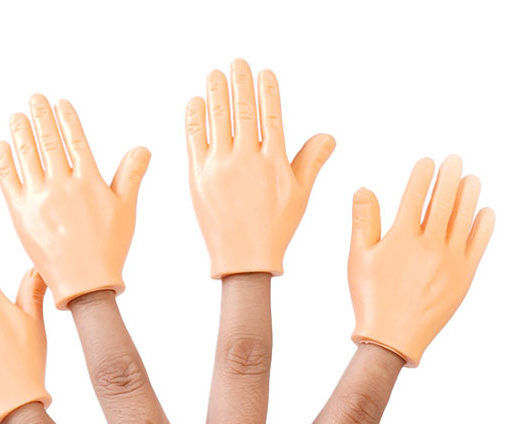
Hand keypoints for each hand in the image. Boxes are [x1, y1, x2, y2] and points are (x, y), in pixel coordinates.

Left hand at [0, 94, 149, 308]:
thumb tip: (142, 148)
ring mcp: (39, 198)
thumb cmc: (108, 248)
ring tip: (17, 117)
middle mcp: (62, 185)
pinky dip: (4, 160)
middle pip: (48, 141)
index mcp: (88, 182)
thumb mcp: (126, 210)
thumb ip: (131, 175)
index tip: (59, 103)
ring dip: (20, 132)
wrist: (85, 283)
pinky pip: (8, 180)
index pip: (75, 140)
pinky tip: (2, 147)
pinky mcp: (21, 213)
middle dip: (40, 116)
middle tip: (34, 99)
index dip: (66, 119)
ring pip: (27, 155)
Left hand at [0, 278, 451, 423]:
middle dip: (250, 286)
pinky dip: (20, 394)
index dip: (381, 349)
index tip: (392, 296)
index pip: (356, 413)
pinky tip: (5, 343)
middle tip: (247, 219)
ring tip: (88, 253)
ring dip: (107, 312)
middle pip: (244, 364)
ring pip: (127, 382)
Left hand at [186, 58, 334, 277]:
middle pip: (243, 110)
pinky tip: (196, 101)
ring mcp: (220, 167)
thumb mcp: (299, 195)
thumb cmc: (275, 229)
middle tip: (237, 63)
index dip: (267, 91)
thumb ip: (311, 161)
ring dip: (216, 91)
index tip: (263, 73)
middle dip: (240, 82)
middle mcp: (247, 159)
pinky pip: (194, 138)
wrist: (243, 260)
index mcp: (274, 162)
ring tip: (215, 74)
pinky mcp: (197, 177)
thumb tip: (328, 136)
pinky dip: (195, 117)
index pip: (271, 115)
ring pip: (217, 118)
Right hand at [348, 155, 495, 365]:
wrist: (393, 339)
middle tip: (455, 160)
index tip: (427, 162)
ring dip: (469, 194)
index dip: (422, 175)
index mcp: (402, 238)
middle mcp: (429, 245)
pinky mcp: (464, 276)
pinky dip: (482, 225)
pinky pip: (477, 243)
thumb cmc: (371, 298)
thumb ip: (363, 221)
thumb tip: (364, 188)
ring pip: (464, 218)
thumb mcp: (358, 259)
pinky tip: (484, 212)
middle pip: (444, 200)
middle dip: (450, 176)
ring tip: (472, 179)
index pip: (416, 195)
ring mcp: (450, 260)